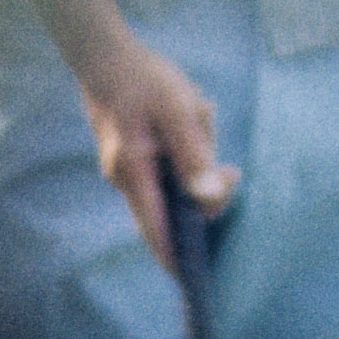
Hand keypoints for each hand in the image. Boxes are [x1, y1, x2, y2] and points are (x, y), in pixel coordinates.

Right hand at [73, 25, 236, 270]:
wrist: (107, 57)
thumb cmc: (145, 81)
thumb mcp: (179, 111)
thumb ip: (195, 155)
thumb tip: (209, 196)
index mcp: (134, 174)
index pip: (156, 230)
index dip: (175, 255)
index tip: (192, 281)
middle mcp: (127, 180)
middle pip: (176, 206)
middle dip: (207, 186)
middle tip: (231, 167)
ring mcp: (130, 170)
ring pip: (179, 181)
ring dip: (200, 154)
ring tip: (199, 114)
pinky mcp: (137, 157)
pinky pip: (172, 164)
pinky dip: (189, 145)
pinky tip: (193, 113)